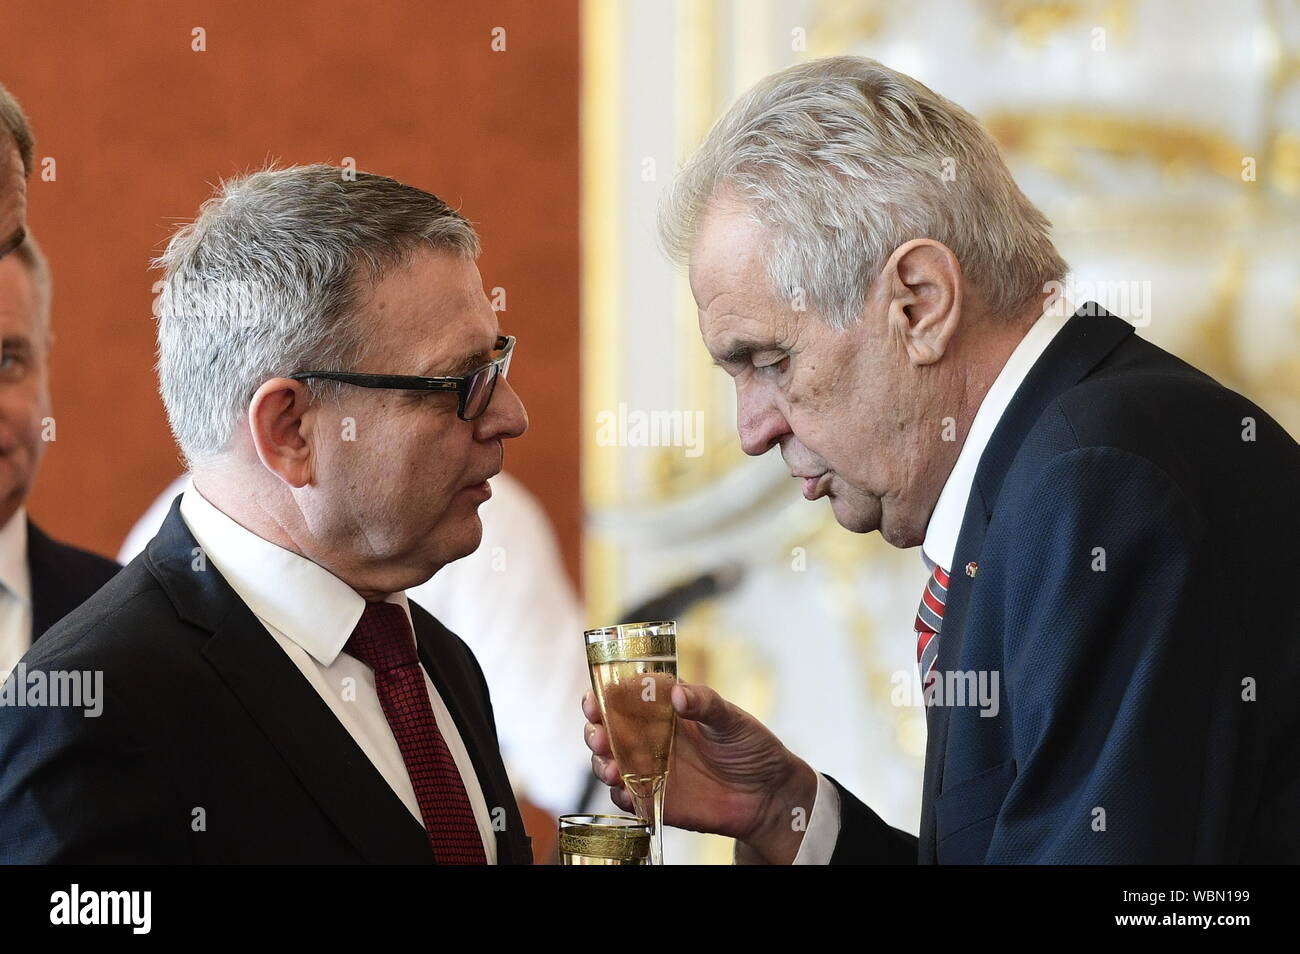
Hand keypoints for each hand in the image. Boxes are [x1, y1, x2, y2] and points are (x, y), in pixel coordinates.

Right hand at [582, 680, 817, 864]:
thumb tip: (676, 694)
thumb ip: (704, 704)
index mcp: (664, 709)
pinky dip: (619, 795)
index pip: (624, 696)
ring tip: (610, 768)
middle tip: (599, 735)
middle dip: (595, 730)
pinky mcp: (655, 799)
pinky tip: (623, 791)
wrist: (769, 794)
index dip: (604, 696)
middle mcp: (650, 736)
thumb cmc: (751, 746)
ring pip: (610, 763)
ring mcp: (650, 768)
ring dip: (601, 763)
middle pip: (608, 730)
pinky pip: (627, 798)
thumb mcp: (731, 718)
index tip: (595, 699)